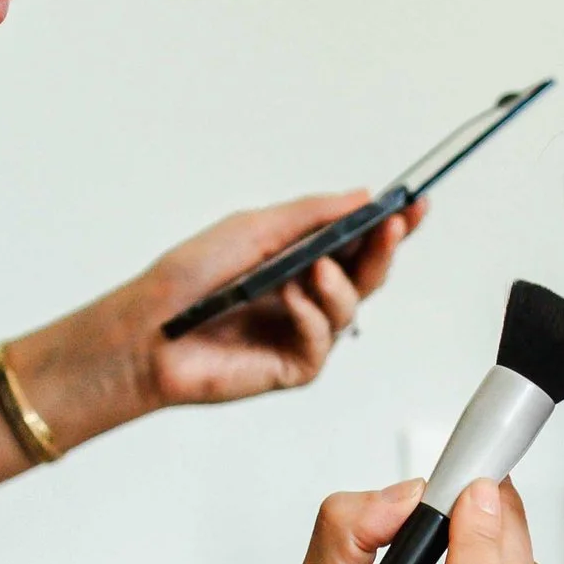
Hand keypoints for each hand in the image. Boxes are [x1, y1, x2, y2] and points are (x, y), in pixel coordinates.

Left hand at [0, 191, 423, 466]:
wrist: (149, 330)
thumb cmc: (188, 280)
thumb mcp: (252, 229)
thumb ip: (309, 215)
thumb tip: (360, 197)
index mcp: (298, 260)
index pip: (356, 242)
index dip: (389, 225)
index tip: (414, 205)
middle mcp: (306, 297)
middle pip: (366, 275)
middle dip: (384, 249)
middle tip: (393, 226)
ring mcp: (303, 333)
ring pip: (350, 307)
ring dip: (338, 284)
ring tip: (314, 268)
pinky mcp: (294, 367)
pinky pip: (322, 340)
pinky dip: (310, 316)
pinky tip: (289, 301)